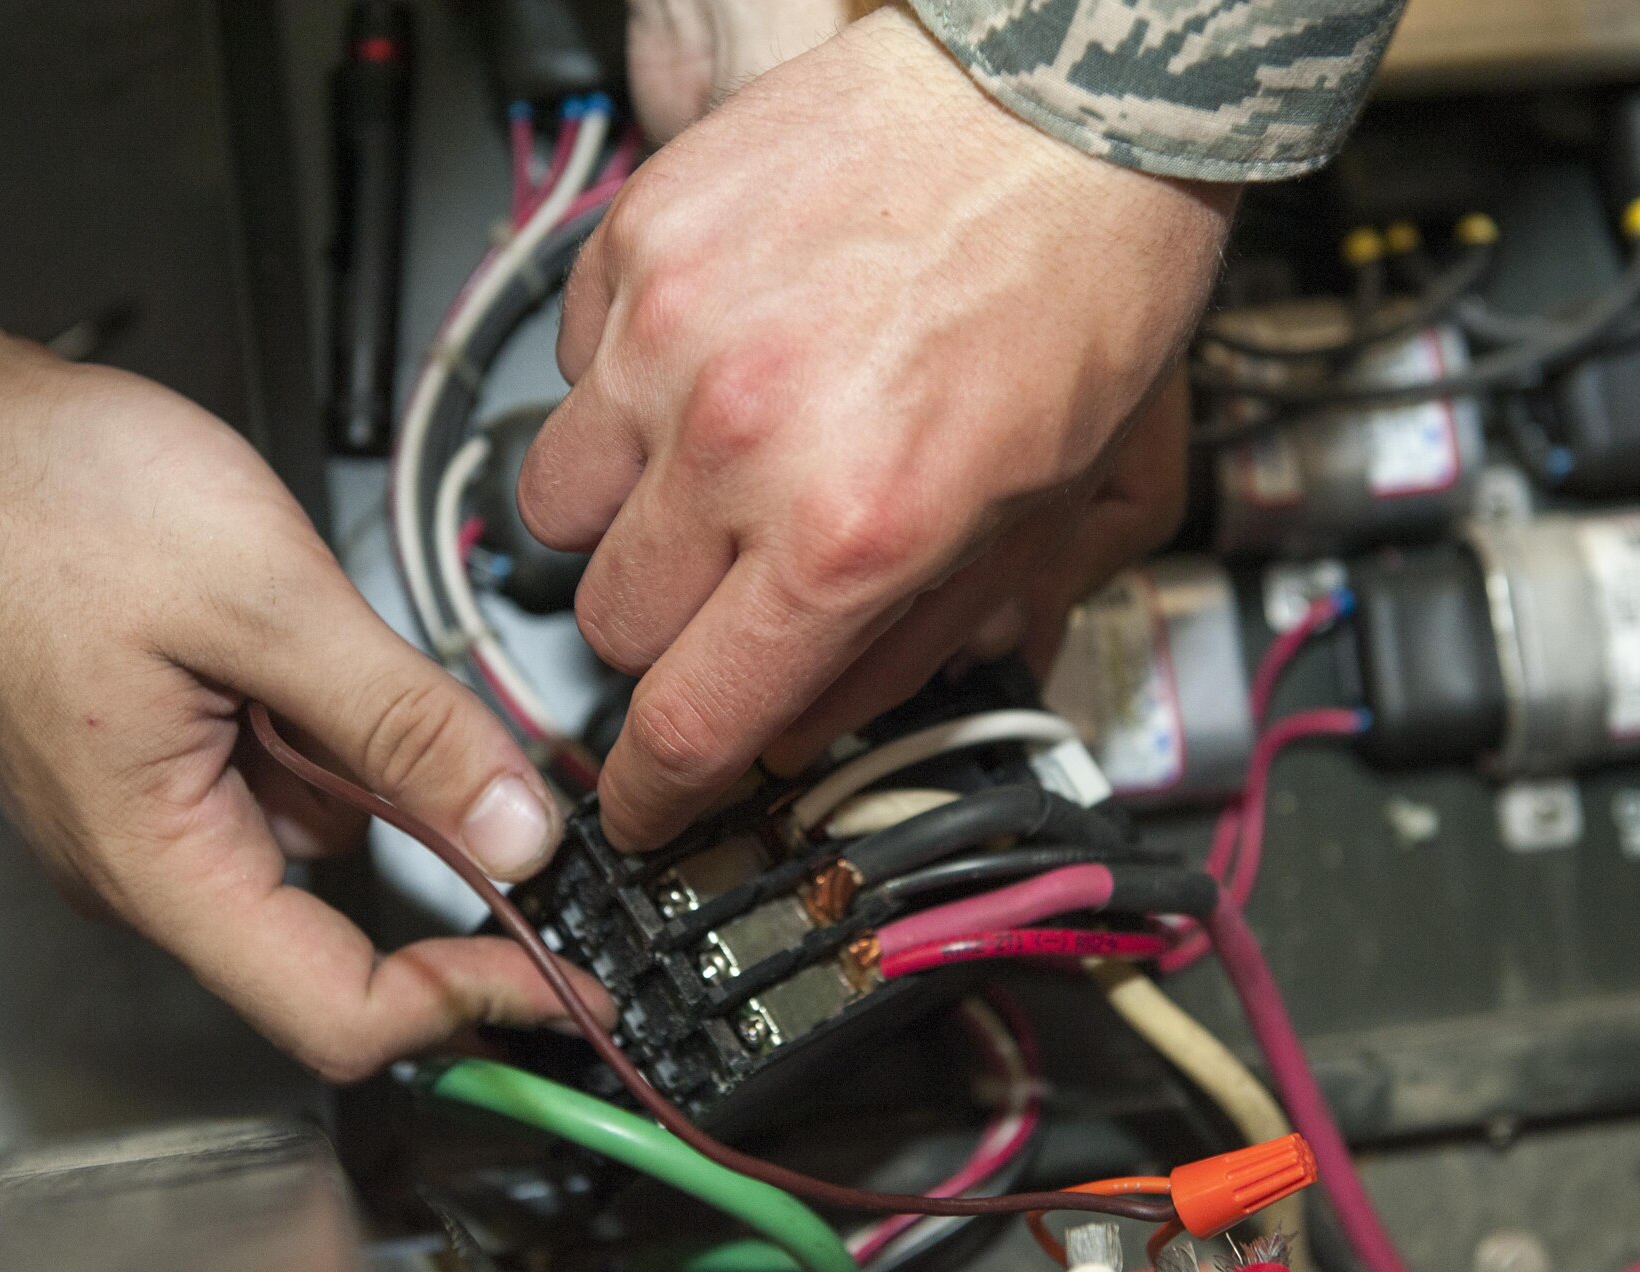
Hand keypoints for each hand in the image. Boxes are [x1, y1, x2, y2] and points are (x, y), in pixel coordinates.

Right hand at [0, 218, 612, 1082]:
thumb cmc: (41, 497)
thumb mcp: (267, 601)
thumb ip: (403, 729)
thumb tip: (515, 834)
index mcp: (154, 858)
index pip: (336, 1011)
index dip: (468, 1003)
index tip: (564, 979)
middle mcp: (144, 861)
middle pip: (339, 930)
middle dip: (441, 859)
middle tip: (522, 789)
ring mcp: (149, 809)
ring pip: (322, 832)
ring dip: (383, 770)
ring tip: (360, 657)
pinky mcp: (157, 756)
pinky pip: (281, 774)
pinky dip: (333, 728)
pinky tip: (319, 650)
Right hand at [521, 8, 1232, 849]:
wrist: (1062, 99)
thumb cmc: (1081, 281)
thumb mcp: (1049, 508)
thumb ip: (923, 637)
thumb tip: (821, 718)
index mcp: (852, 534)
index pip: (694, 722)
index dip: (656, 792)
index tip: (644, 803)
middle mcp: (740, 443)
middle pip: (611, 624)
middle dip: (666, 639)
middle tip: (727, 595)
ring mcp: (669, 335)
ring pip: (558, 506)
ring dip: (621, 519)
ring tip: (702, 472)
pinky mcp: (638, 242)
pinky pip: (571, 366)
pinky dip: (621, 388)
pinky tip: (707, 361)